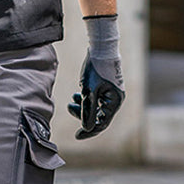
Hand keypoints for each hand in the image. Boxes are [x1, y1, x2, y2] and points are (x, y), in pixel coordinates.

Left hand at [67, 14, 124, 138]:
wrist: (101, 47)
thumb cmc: (96, 69)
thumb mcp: (89, 91)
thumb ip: (87, 111)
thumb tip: (86, 129)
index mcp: (114, 102)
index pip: (102, 123)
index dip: (89, 131)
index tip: (76, 136)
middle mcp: (115, 99)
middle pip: (98, 115)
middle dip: (82, 113)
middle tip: (69, 108)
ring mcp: (110, 93)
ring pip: (95, 106)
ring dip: (82, 105)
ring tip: (72, 99)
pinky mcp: (105, 87)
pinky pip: (95, 98)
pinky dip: (86, 98)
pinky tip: (77, 93)